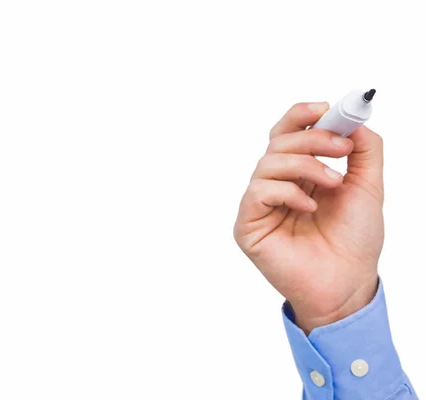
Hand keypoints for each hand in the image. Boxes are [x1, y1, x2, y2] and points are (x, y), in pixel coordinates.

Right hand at [234, 102, 383, 333]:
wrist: (347, 283)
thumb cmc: (354, 241)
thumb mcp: (367, 187)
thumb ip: (364, 150)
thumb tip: (353, 119)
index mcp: (300, 173)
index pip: (288, 133)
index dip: (301, 116)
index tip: (326, 109)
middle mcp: (277, 184)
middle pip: (278, 141)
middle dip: (312, 138)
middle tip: (342, 149)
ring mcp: (260, 204)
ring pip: (268, 163)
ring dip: (305, 166)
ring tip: (334, 185)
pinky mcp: (248, 224)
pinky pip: (259, 192)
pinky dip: (287, 192)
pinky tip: (309, 208)